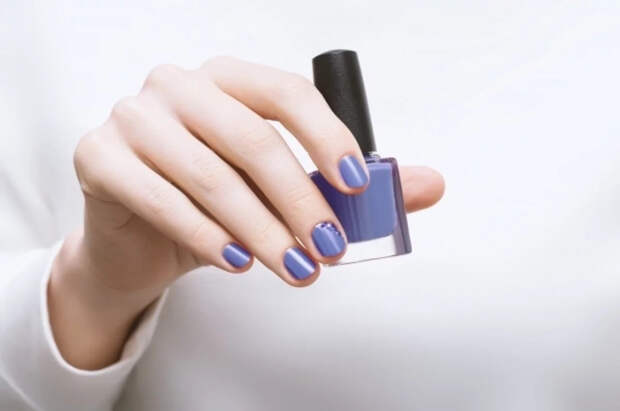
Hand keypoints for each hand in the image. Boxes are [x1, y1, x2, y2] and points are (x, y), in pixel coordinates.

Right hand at [49, 57, 443, 368]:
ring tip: (292, 267)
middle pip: (252, 138)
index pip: (287, 92)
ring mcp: (133, 116)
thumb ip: (348, 184)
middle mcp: (178, 85)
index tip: (355, 186)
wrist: (141, 235)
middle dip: (299, 202)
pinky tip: (235, 261)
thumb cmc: (215, 202)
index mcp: (227, 78)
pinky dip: (205, 235)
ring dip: (260, 230)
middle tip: (328, 248)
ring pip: (211, 175)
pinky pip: (159, 198)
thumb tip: (427, 185)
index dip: (327, 137)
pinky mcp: (97, 155)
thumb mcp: (281, 190)